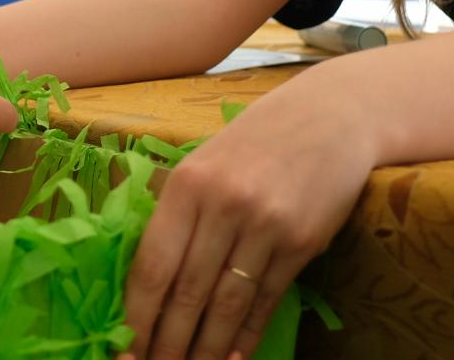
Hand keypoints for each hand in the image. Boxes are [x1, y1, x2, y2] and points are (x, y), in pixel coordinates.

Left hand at [118, 78, 375, 359]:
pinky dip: (247, 335)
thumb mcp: (204, 164)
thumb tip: (149, 282)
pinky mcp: (301, 242)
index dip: (137, 315)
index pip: (153, 265)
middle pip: (187, 292)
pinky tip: (233, 358)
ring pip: (226, 304)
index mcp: (187, 185)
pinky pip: (266, 300)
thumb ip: (178, 214)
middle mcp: (223, 206)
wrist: (329, 118)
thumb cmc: (255, 143)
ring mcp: (265, 226)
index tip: (124, 349)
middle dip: (168, 342)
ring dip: (206, 349)